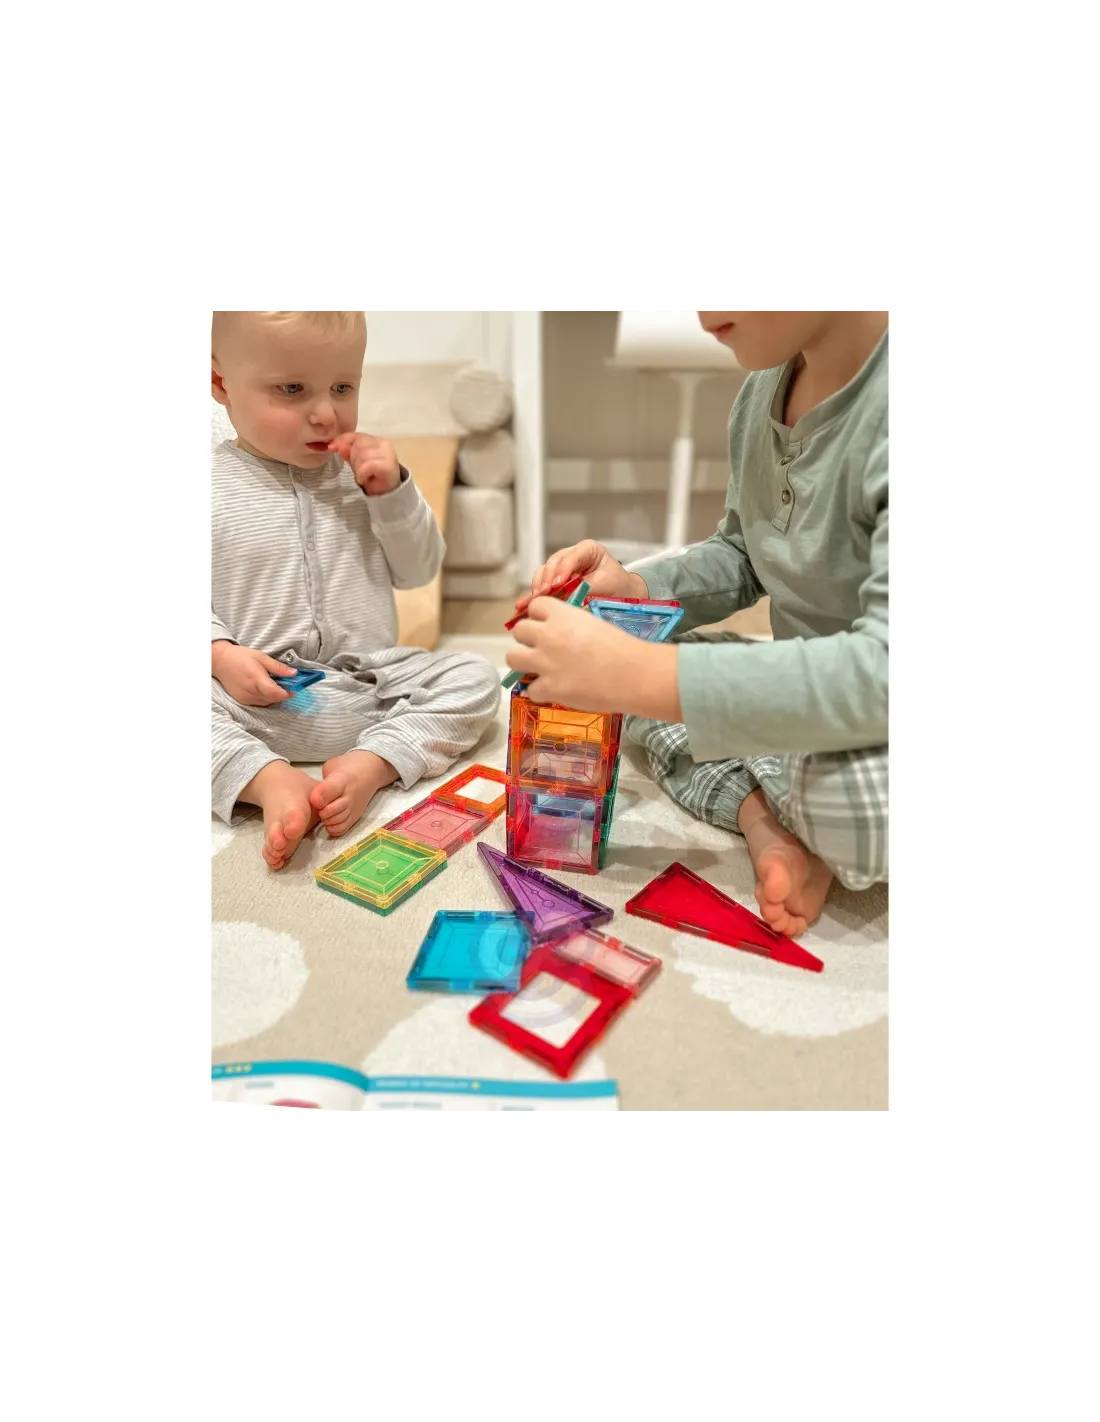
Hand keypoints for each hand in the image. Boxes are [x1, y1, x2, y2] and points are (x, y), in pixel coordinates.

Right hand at [212, 642, 294, 706]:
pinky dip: (265, 698)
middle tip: (287, 684)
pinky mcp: (242, 701)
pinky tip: (264, 688)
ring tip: (274, 684)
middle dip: (283, 693)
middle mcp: (251, 692)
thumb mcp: (261, 657)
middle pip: (273, 699)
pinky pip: (259, 703)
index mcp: (257, 680)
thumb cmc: (240, 657)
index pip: (276, 694)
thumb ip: (278, 667)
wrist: (220, 661)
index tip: (294, 687)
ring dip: (274, 696)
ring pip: (267, 702)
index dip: (288, 693)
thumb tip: (294, 673)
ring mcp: (246, 698)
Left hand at [329, 431, 401, 494]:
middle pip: (358, 445)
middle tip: (358, 470)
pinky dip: (363, 474)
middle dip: (354, 459)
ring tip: (363, 476)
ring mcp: (388, 454)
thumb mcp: (356, 462)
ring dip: (358, 469)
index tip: (331, 447)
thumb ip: (347, 452)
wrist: (386, 492)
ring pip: (363, 455)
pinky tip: (364, 479)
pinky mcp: (388, 466)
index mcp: (376, 440)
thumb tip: (336, 445)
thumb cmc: (372, 475)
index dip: (342, 440)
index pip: (356, 436)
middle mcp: (383, 444)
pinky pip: (368, 465)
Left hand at [506, 598, 651, 710]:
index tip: (549, 626)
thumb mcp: (593, 624)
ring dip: (524, 663)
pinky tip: (556, 691)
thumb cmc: (622, 649)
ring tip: (540, 670)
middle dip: (529, 640)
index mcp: (561, 614)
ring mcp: (545, 662)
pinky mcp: (549, 688)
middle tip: (544, 650)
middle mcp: (548, 635)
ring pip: (512, 658)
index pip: (535, 606)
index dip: (540, 617)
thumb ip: (570, 626)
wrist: (635, 675)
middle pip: (518, 631)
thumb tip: (557, 636)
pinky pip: (530, 689)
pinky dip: (541, 692)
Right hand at [512, 539, 647, 617]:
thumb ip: (586, 588)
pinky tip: (523, 606)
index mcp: (588, 550)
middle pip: (553, 563)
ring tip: (536, 600)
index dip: (563, 569)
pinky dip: (533, 597)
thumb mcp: (606, 585)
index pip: (571, 556)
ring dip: (538, 588)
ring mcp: (561, 569)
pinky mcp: (555, 583)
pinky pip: (541, 587)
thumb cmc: (618, 586)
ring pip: (543, 574)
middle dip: (547, 579)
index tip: (558, 584)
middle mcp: (571, 556)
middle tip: (544, 594)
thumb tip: (569, 597)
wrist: (623, 594)